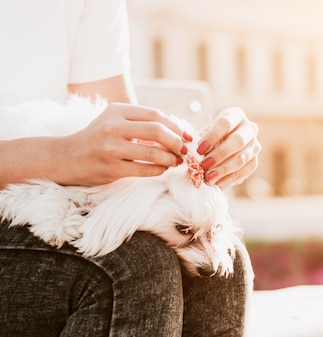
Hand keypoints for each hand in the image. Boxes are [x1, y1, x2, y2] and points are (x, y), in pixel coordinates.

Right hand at [65, 103, 189, 185]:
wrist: (66, 157)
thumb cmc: (98, 138)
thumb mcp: (115, 120)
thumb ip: (141, 122)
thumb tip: (178, 132)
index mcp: (117, 111)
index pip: (155, 115)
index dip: (176, 126)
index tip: (187, 136)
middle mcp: (113, 127)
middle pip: (157, 131)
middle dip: (176, 142)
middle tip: (183, 150)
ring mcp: (111, 148)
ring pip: (153, 153)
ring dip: (171, 159)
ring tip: (176, 161)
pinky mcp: (111, 168)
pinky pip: (145, 170)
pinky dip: (159, 170)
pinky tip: (163, 169)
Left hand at [196, 107, 260, 189]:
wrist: (223, 145)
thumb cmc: (210, 137)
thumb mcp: (204, 133)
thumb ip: (198, 139)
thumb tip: (187, 150)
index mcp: (236, 115)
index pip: (225, 123)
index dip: (212, 136)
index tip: (199, 149)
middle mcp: (249, 129)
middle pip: (237, 141)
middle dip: (219, 155)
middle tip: (204, 166)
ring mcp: (254, 146)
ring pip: (241, 159)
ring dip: (223, 170)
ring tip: (208, 178)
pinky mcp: (254, 162)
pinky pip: (243, 172)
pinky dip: (229, 180)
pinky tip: (217, 184)